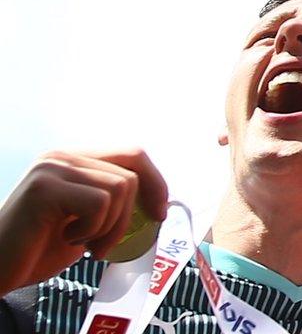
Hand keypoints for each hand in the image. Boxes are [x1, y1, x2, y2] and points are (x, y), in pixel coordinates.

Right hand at [0, 148, 167, 293]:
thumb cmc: (38, 250)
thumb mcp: (86, 222)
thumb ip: (114, 205)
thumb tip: (160, 204)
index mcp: (73, 160)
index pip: (133, 155)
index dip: (156, 183)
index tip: (160, 214)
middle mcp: (62, 156)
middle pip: (132, 169)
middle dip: (133, 213)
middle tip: (107, 245)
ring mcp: (52, 168)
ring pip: (120, 187)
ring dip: (111, 227)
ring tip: (85, 245)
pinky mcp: (44, 188)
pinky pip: (99, 204)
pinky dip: (93, 231)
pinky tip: (67, 240)